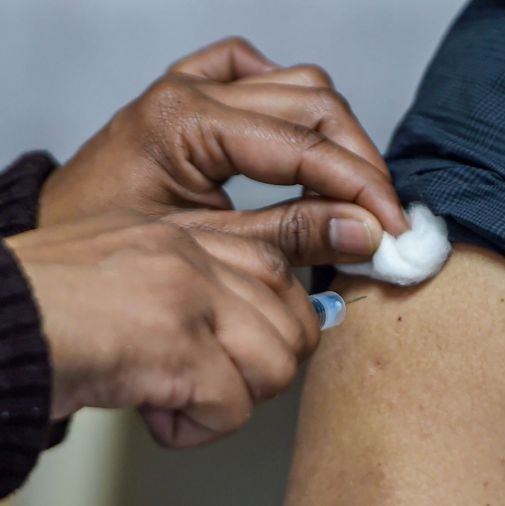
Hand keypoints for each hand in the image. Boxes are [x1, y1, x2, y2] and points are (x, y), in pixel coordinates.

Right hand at [7, 211, 318, 447]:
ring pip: (276, 364)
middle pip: (292, 322)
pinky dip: (198, 428)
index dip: (284, 319)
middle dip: (265, 368)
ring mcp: (186, 298)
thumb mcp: (126, 274)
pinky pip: (233, 408)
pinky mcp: (174, 347)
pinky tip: (154, 413)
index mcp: (180, 236)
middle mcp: (190, 258)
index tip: (265, 348)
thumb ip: (191, 287)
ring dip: (235, 398)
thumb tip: (256, 328)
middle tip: (217, 380)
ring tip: (181, 397)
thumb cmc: (41, 307)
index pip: (275, 269)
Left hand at [40, 38, 407, 255]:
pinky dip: (291, 100)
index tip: (392, 226)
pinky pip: (258, 73)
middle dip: (358, 162)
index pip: (303, 145)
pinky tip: (300, 135)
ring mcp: (196, 83)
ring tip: (352, 188)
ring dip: (337, 133)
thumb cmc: (113, 251)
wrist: (67, 242)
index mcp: (185, 121)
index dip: (360, 186)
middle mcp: (194, 89)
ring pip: (299, 85)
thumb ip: (291, 235)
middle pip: (313, 104)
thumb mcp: (208, 250)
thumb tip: (363, 231)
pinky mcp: (198, 91)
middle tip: (381, 215)